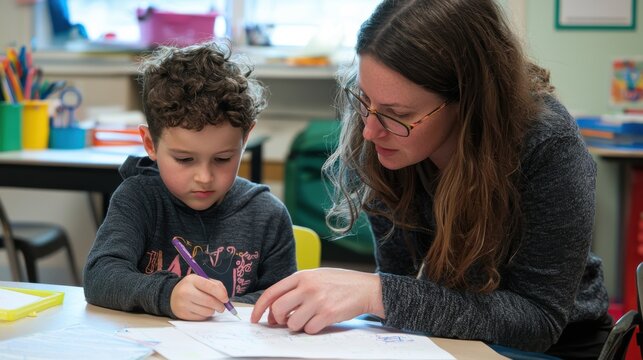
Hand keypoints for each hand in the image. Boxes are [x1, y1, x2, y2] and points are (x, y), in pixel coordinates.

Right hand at [170, 274, 230, 319]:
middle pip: (210, 301)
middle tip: (222, 307)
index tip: (226, 299)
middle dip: (220, 305)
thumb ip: (215, 285)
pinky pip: (201, 317)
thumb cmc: (192, 287)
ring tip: (210, 307)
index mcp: (192, 280)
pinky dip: (205, 315)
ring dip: (213, 310)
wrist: (172, 295)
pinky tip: (202, 310)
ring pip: (207, 311)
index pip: (211, 287)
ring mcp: (183, 304)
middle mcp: (186, 291)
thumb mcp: (201, 280)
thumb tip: (225, 297)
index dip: (221, 294)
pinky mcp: (183, 314)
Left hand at [251, 268, 383, 333]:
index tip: (255, 318)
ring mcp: (317, 300)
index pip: (272, 292)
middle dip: (279, 319)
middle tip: (285, 321)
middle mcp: (307, 287)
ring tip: (308, 318)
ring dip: (297, 325)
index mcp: (302, 276)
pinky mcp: (328, 314)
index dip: (259, 308)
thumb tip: (276, 309)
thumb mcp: (316, 276)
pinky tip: (321, 320)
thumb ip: (296, 288)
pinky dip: (312, 329)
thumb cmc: (340, 283)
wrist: (366, 288)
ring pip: (292, 323)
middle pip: (278, 309)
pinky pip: (309, 329)